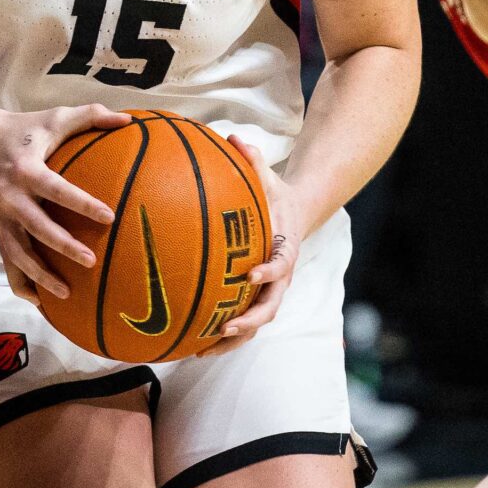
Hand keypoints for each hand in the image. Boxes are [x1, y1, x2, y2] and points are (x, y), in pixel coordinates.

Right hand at [0, 103, 127, 300]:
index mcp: (25, 169)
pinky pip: (7, 263)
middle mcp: (10, 196)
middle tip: (91, 260)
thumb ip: (90, 116)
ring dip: (40, 275)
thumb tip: (128, 121)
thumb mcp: (55, 117)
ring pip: (17, 253)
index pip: (56, 189)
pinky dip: (21, 284)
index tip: (109, 216)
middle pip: (36, 227)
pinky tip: (41, 303)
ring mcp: (0, 217)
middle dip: (62, 246)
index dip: (81, 203)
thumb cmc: (26, 129)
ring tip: (66, 293)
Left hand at [219, 138, 305, 341]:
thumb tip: (235, 137)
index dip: (267, 273)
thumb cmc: (275, 196)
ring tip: (202, 350)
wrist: (294, 216)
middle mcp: (279, 277)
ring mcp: (269, 292)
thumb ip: (253, 160)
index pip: (280, 264)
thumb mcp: (268, 177)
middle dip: (248, 320)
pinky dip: (222, 338)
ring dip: (232, 340)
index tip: (250, 275)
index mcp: (284, 249)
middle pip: (269, 306)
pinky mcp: (256, 299)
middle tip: (225, 327)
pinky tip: (193, 346)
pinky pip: (241, 323)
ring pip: (255, 323)